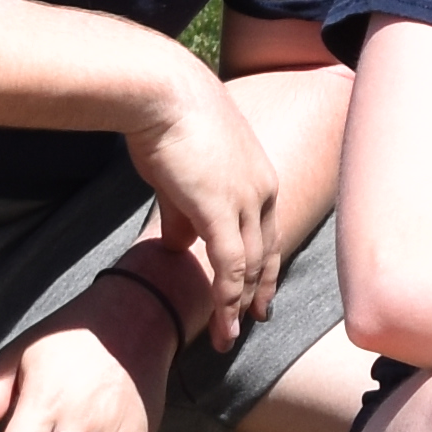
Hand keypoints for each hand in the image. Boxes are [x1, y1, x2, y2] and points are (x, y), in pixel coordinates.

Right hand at [124, 62, 287, 339]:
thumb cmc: (169, 125)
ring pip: (251, 266)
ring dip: (240, 306)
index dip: (262, 266)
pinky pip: (229, 264)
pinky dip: (227, 296)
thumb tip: (182, 246)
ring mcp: (246, 200)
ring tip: (229, 336)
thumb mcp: (184, 175)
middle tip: (255, 320)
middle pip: (267, 253)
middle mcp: (263, 191)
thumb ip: (185, 213)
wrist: (164, 94)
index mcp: (260, 178)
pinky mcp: (221, 208)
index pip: (267, 233)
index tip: (257, 292)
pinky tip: (221, 320)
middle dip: (261, 291)